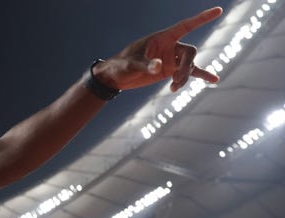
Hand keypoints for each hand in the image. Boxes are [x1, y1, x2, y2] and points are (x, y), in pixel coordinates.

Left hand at [94, 7, 222, 91]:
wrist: (116, 77)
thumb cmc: (121, 65)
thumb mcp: (131, 64)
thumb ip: (145, 65)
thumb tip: (159, 67)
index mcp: (162, 38)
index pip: (186, 26)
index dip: (202, 18)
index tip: (218, 11)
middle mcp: (170, 47)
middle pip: (190, 52)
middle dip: (186, 66)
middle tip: (176, 80)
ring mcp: (172, 59)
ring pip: (189, 65)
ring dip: (185, 77)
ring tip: (173, 87)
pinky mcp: (170, 71)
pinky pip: (190, 73)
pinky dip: (202, 75)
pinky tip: (215, 80)